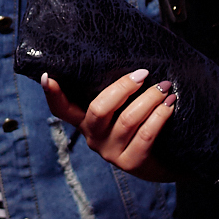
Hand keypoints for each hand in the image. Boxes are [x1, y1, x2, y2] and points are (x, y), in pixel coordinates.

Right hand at [42, 69, 178, 181]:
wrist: (167, 162)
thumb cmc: (144, 124)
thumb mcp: (125, 108)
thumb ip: (119, 90)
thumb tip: (133, 54)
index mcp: (87, 122)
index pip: (61, 109)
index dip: (52, 94)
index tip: (48, 75)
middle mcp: (94, 138)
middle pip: (98, 109)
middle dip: (123, 87)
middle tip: (143, 73)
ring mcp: (111, 153)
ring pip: (127, 120)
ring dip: (149, 99)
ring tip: (165, 86)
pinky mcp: (131, 163)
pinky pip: (146, 134)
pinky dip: (160, 116)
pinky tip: (170, 105)